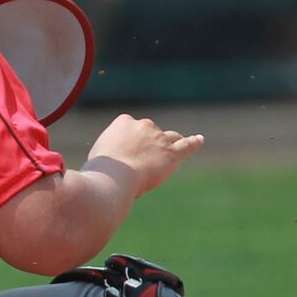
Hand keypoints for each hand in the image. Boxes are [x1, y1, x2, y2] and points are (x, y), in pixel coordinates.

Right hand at [87, 114, 203, 195]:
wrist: (114, 176)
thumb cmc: (101, 169)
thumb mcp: (98, 152)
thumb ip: (110, 149)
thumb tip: (113, 159)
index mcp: (123, 121)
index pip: (130, 126)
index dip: (129, 140)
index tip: (123, 152)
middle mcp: (143, 125)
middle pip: (150, 132)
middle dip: (147, 144)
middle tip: (137, 162)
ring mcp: (159, 138)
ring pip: (169, 138)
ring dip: (169, 144)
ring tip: (169, 150)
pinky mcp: (171, 154)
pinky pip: (186, 145)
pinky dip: (194, 142)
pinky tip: (199, 140)